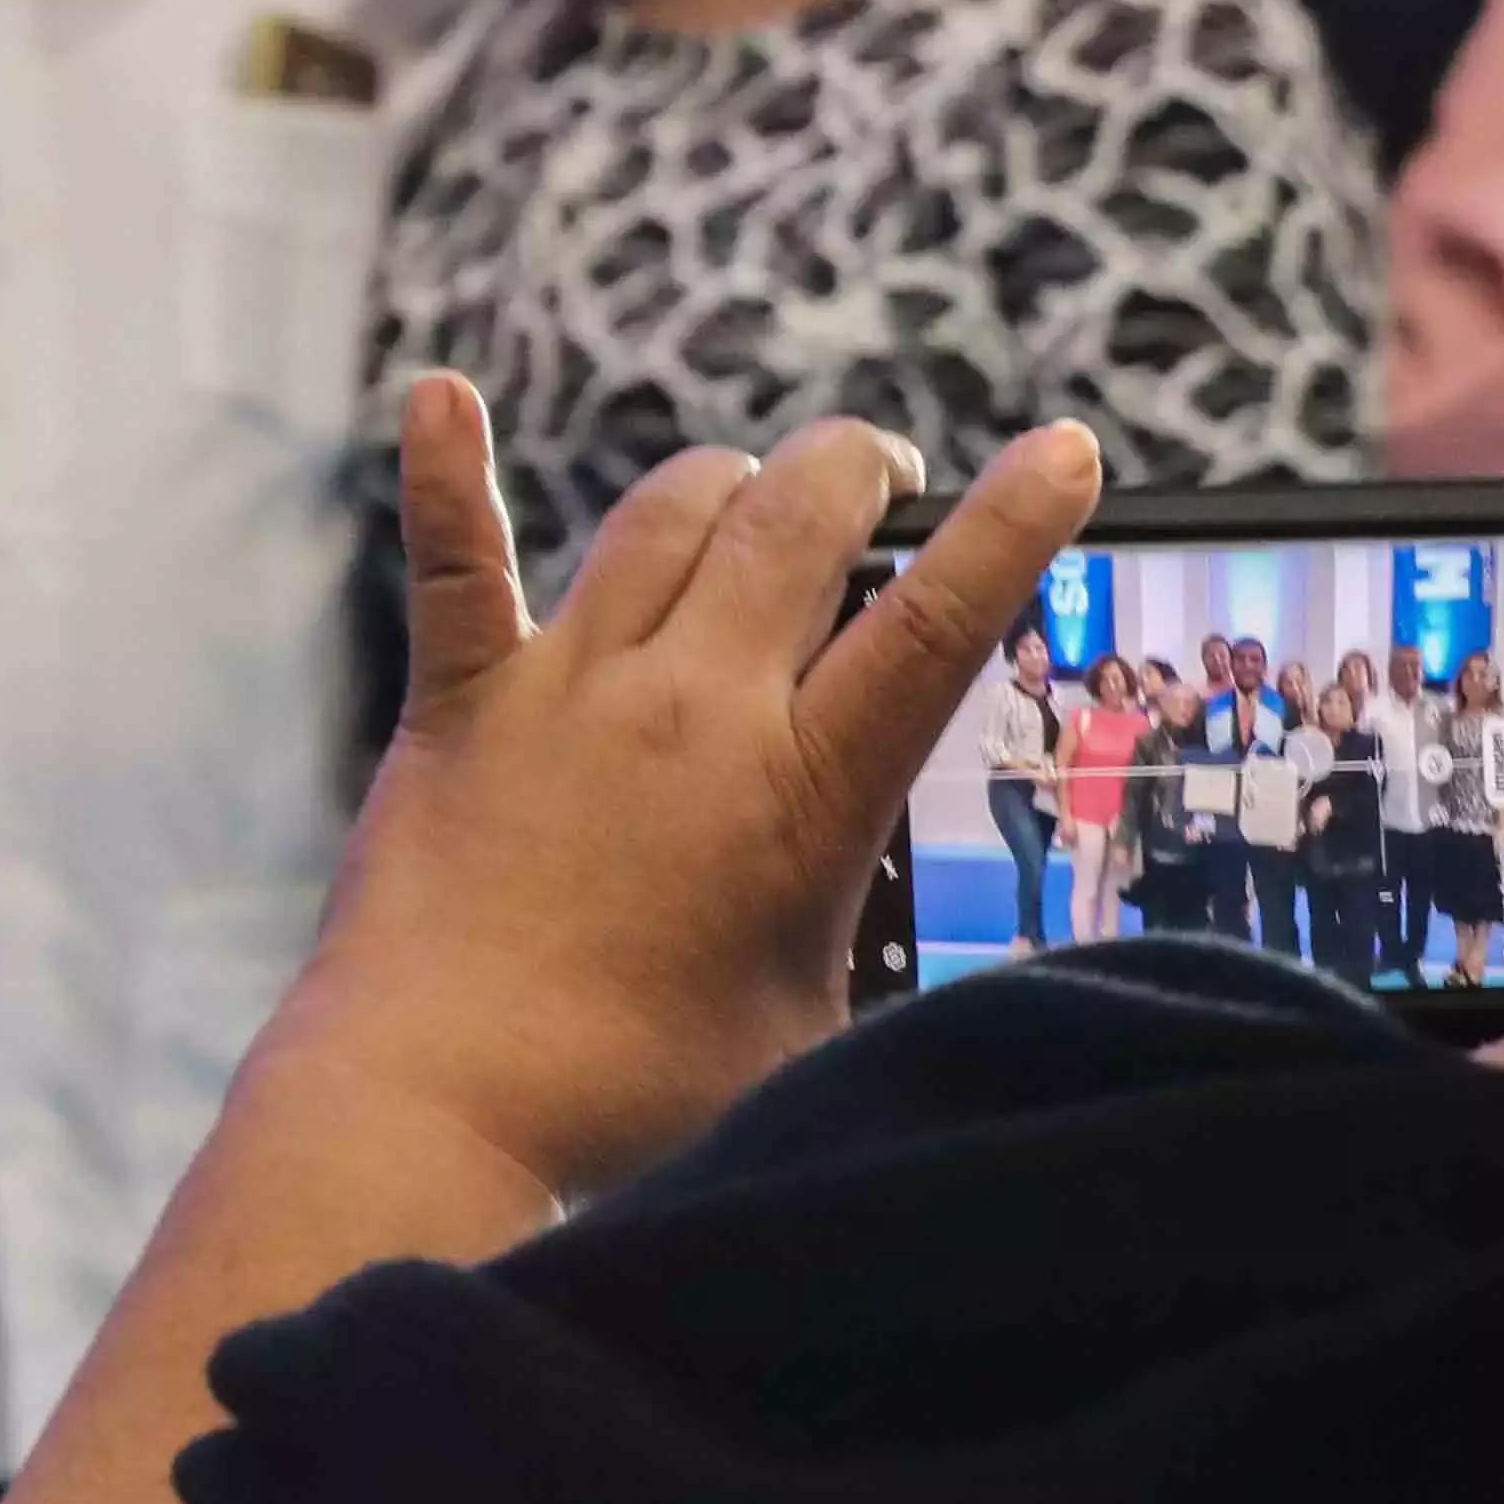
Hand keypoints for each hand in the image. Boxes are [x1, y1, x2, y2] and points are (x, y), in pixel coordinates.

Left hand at [261, 377, 1100, 1206]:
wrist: (442, 1110)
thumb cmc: (640, 1105)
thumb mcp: (815, 1020)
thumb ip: (863, 933)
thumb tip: (919, 926)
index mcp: (802, 791)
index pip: (935, 624)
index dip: (1011, 525)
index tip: (1062, 451)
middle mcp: (689, 708)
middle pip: (798, 517)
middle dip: (857, 469)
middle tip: (883, 479)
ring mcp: (567, 691)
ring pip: (668, 514)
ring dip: (731, 482)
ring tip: (757, 491)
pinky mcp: (459, 705)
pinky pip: (457, 559)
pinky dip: (450, 468)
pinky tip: (441, 393)